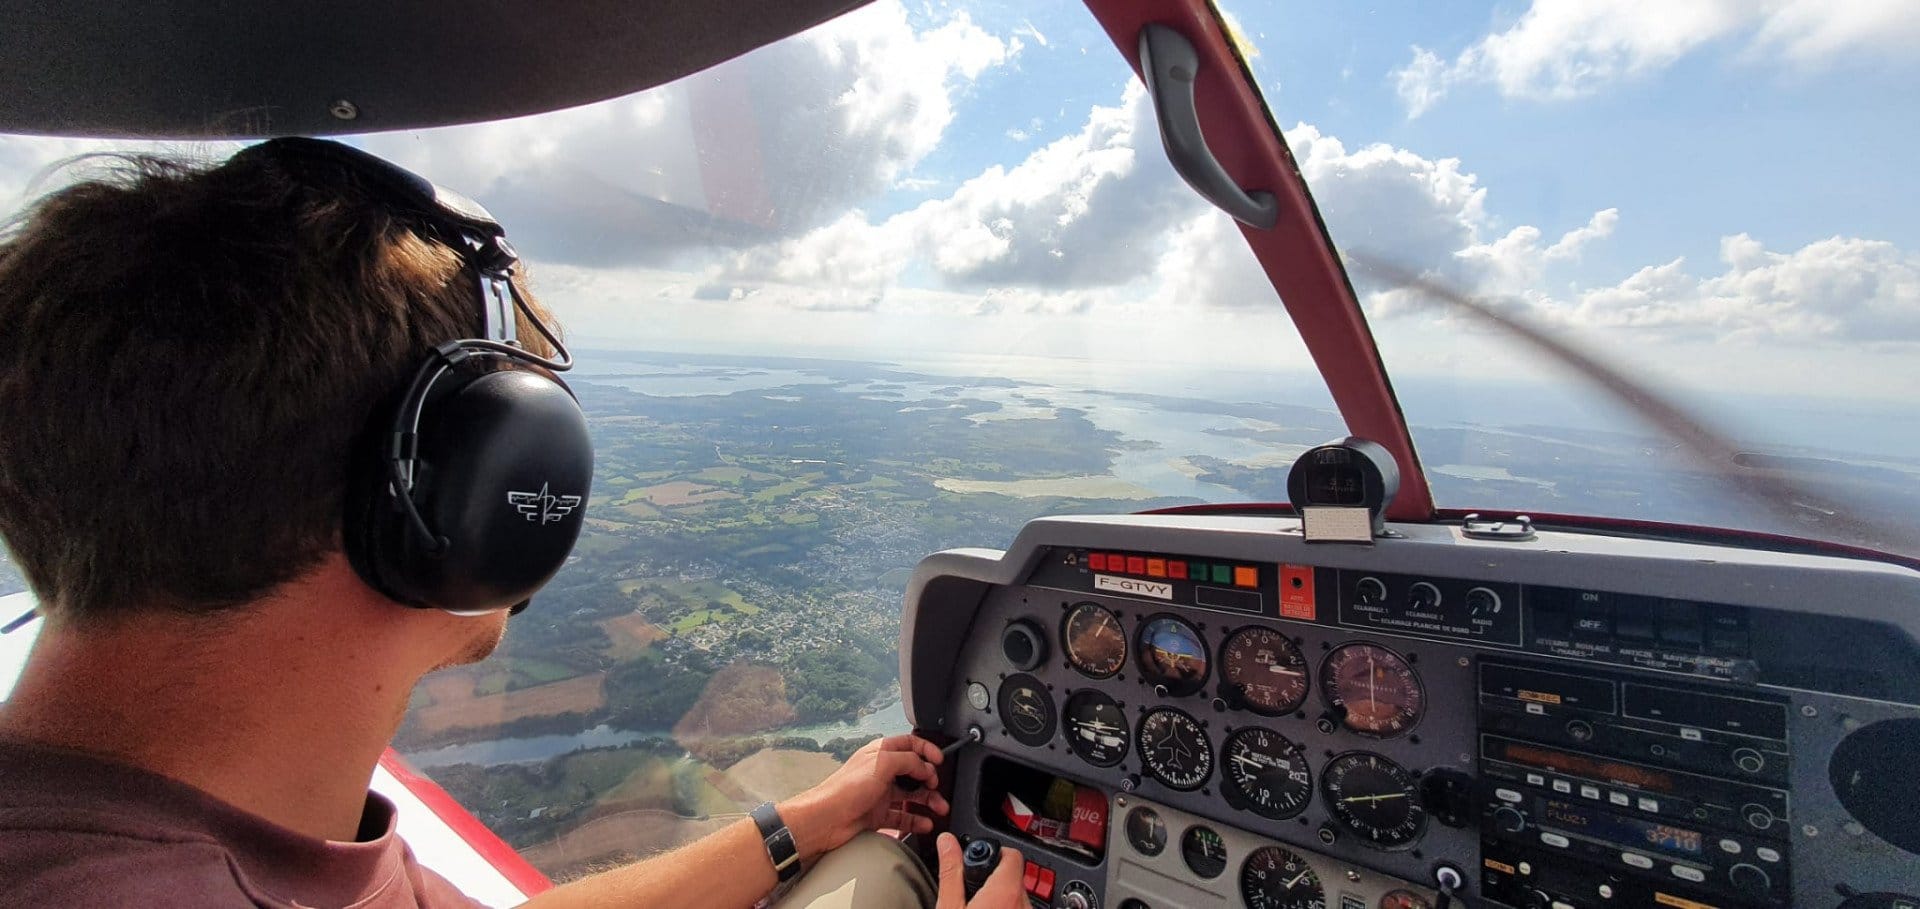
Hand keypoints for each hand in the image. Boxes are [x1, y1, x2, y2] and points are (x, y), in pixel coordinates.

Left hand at [780, 734, 949, 860]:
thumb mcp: (882, 764)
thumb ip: (909, 761)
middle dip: (930, 779)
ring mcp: (879, 794)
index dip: (927, 750)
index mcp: (880, 753)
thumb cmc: (845, 789)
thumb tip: (925, 767)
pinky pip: (903, 816)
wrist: (825, 820)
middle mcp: (881, 772)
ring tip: (939, 808)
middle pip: (914, 772)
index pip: (910, 744)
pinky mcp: (877, 815)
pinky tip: (924, 823)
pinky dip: (916, 820)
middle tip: (937, 787)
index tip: (940, 761)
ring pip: (911, 795)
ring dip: (928, 801)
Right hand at [934, 834, 1023, 908]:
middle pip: (1013, 876)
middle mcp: (1024, 904)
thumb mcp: (950, 907)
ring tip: (978, 908)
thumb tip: (947, 841)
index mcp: (1006, 892)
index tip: (976, 864)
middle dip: (993, 880)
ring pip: (1016, 897)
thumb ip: (951, 872)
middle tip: (972, 893)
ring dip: (999, 898)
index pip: (1011, 855)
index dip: (992, 854)